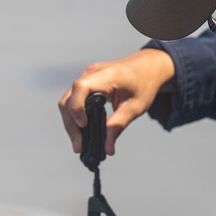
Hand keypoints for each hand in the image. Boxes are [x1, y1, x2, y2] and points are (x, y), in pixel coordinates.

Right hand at [58, 49, 174, 155]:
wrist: (148, 67)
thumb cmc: (144, 83)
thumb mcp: (135, 107)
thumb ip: (118, 126)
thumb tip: (107, 148)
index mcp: (106, 75)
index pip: (80, 88)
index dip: (77, 108)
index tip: (83, 126)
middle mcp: (92, 73)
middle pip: (69, 98)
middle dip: (71, 124)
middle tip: (79, 146)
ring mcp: (87, 76)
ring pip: (68, 100)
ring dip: (70, 121)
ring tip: (79, 142)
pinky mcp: (87, 81)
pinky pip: (73, 98)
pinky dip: (74, 114)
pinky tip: (81, 128)